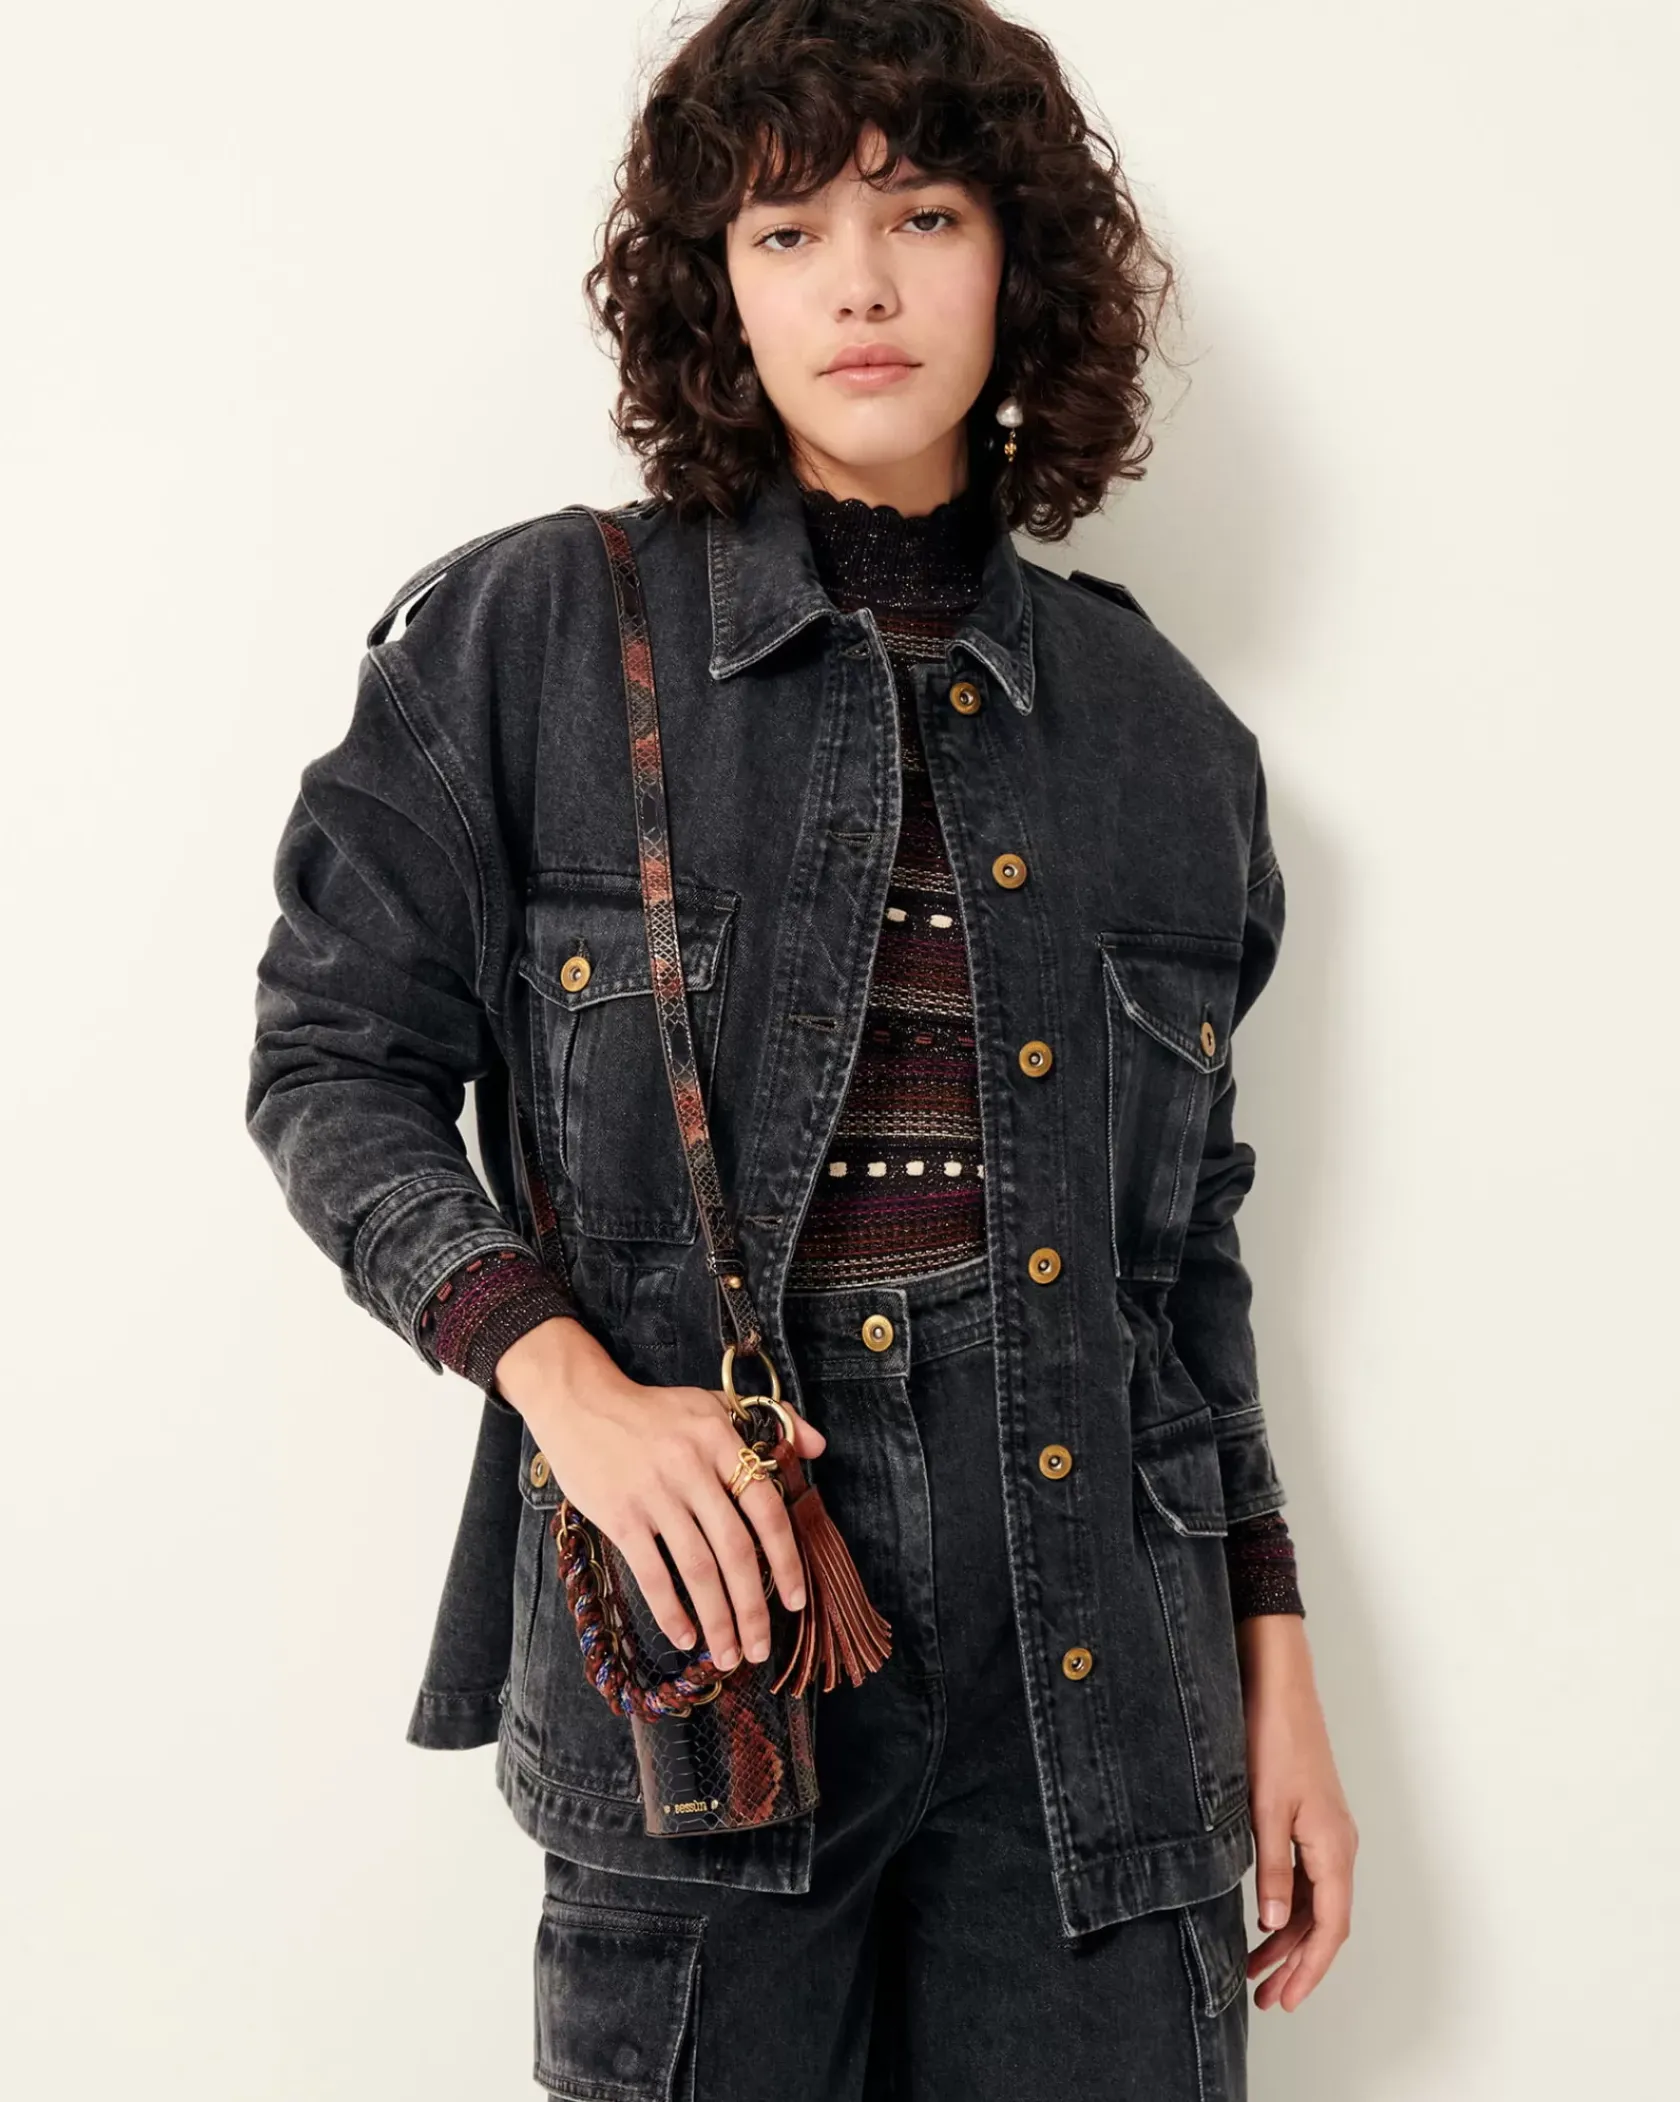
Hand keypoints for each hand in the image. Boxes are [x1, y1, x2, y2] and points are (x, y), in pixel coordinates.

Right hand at [492, 1316, 827, 1669]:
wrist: (581, 1403)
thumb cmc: (653, 1410)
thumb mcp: (714, 1403)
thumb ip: (773, 1421)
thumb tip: (819, 1445)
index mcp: (720, 1440)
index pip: (765, 1507)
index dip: (785, 1558)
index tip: (795, 1600)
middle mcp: (691, 1467)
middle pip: (734, 1550)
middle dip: (753, 1607)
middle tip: (762, 1648)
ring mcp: (654, 1494)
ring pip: (697, 1568)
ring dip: (717, 1620)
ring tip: (730, 1654)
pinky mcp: (620, 1515)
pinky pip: (651, 1572)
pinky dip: (671, 1611)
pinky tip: (685, 1637)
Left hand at [1235, 1614, 1358, 2010]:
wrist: (1278, 1686)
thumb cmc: (1274, 1739)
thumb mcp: (1264, 1809)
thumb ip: (1272, 1869)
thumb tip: (1275, 1924)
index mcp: (1333, 1847)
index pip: (1331, 1927)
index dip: (1310, 1968)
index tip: (1288, 1999)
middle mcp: (1337, 1845)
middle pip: (1325, 1922)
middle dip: (1297, 1963)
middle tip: (1266, 1998)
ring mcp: (1325, 1832)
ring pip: (1314, 1902)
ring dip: (1288, 1938)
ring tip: (1255, 1970)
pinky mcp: (1310, 1819)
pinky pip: (1306, 1877)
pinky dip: (1287, 1905)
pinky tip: (1264, 1920)